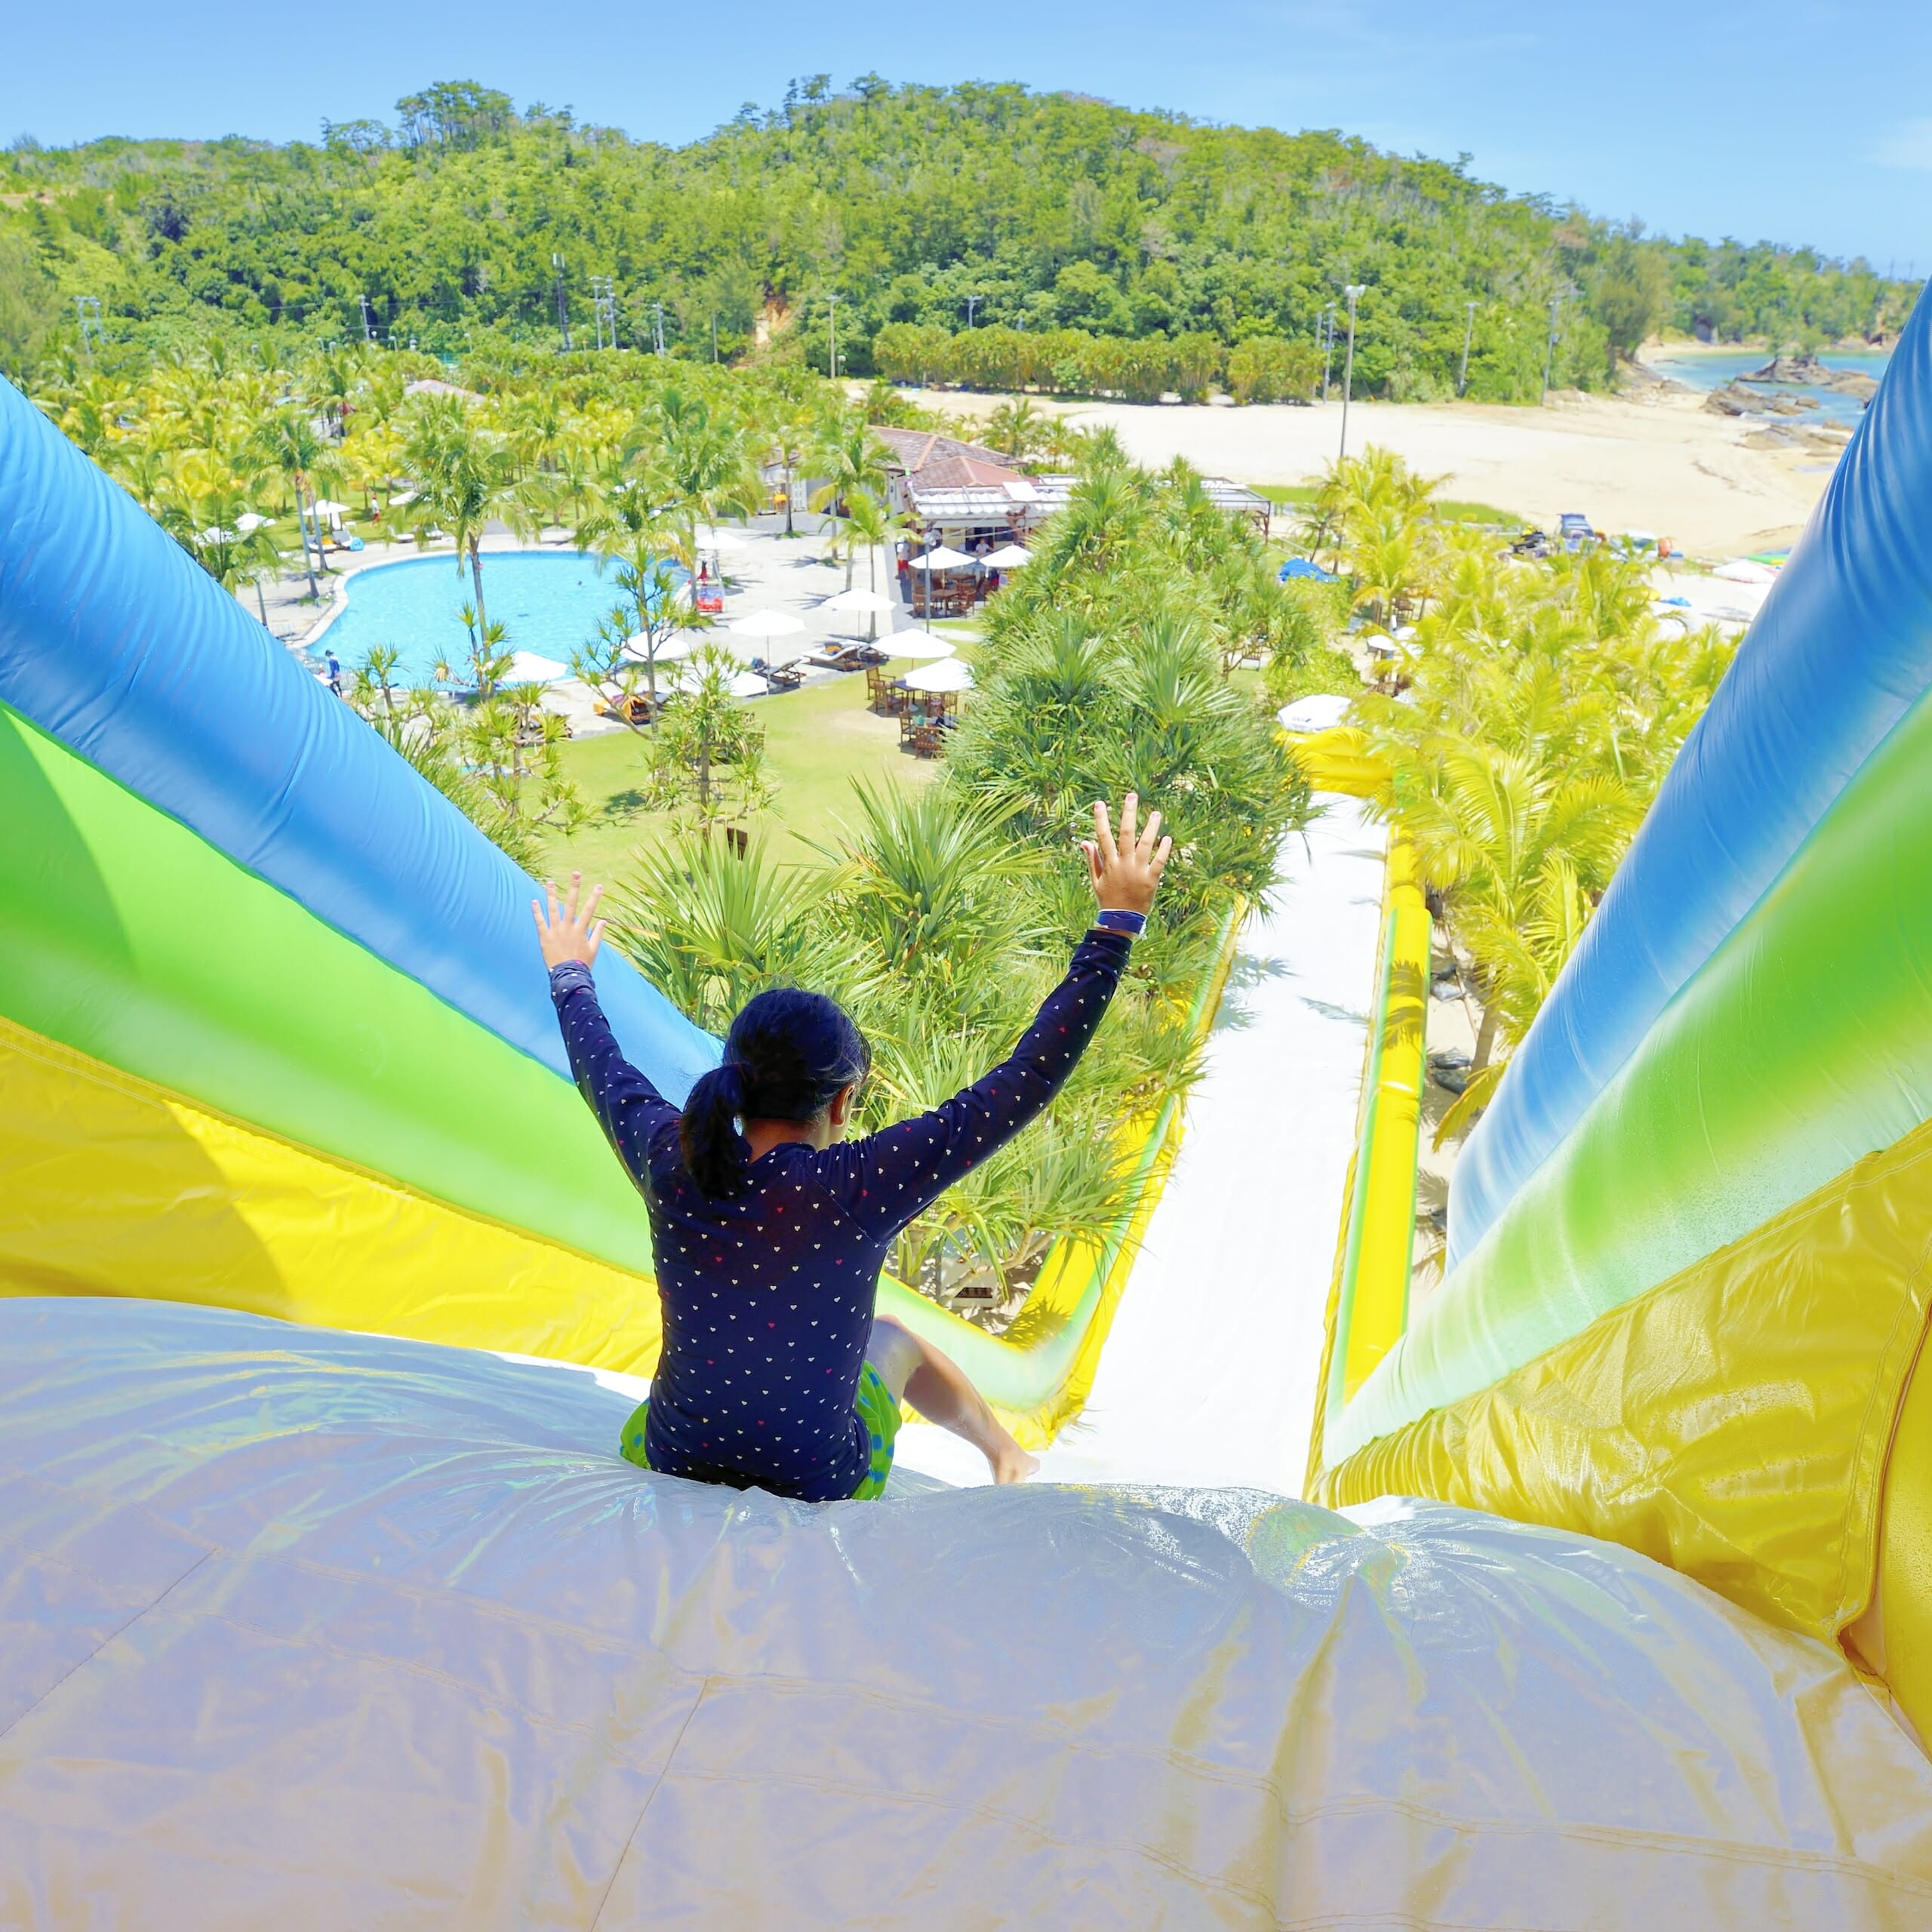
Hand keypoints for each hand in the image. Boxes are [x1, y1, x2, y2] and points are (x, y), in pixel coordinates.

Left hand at [533, 873, 605, 969]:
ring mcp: (556, 932)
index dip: (595, 897)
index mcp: (581, 930)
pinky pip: (540, 922)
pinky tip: (534, 901)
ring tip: (550, 882)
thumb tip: (604, 921)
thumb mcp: (593, 949)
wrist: (568, 976)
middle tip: (576, 873)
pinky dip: (537, 911)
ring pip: (554, 909)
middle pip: (572, 904)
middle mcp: (568, 928)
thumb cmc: (582, 964)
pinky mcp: (545, 937)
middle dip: (575, 887)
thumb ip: (598, 934)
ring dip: (552, 895)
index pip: (589, 910)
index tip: (600, 885)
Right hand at [1082, 793, 1170, 915]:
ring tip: (1155, 813)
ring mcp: (1138, 871)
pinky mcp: (1152, 880)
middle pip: (1126, 834)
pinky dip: (1164, 850)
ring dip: (1151, 827)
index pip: (1103, 837)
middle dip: (1128, 813)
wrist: (1121, 921)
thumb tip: (1085, 842)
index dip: (1101, 819)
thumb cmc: (1108, 900)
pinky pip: (1159, 862)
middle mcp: (1124, 864)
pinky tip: (1167, 838)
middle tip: (1131, 796)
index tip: (1099, 803)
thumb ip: (1092, 860)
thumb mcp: (1096, 880)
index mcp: (1109, 863)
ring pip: (1145, 844)